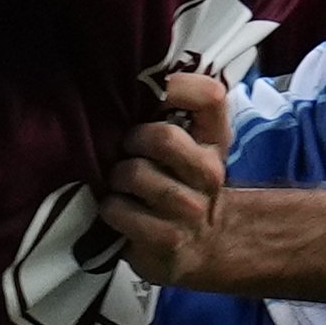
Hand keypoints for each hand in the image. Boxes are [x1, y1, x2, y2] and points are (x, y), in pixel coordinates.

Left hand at [95, 72, 240, 286]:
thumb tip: (128, 78)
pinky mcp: (167, 240)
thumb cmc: (180, 185)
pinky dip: (110, 208)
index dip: (176, 86)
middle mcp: (210, 172)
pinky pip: (120, 211)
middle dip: (132, 141)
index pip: (210, 96)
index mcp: (215, 141)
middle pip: (164, 137)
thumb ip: (171, 115)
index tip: (152, 93)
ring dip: (117, 177)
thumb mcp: (188, 148)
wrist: (200, 246)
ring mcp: (191, 210)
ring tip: (121, 184)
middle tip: (126, 150)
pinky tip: (119, 210)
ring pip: (136, 174)